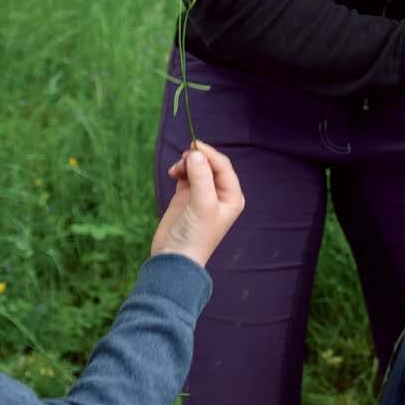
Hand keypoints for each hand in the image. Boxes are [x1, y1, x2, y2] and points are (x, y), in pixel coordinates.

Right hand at [151, 141, 243, 266]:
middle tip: (183, 159)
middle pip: (210, 164)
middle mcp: (219, 194)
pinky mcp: (186, 196)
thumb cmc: (195, 235)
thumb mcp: (202, 205)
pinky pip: (186, 174)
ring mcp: (202, 194)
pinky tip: (173, 173)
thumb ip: (201, 177)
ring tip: (176, 170)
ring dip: (187, 163)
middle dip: (197, 158)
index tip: (194, 146)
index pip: (223, 167)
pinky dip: (180, 170)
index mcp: (231, 196)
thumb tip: (196, 153)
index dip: (210, 154)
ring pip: (197, 167)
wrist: (173, 258)